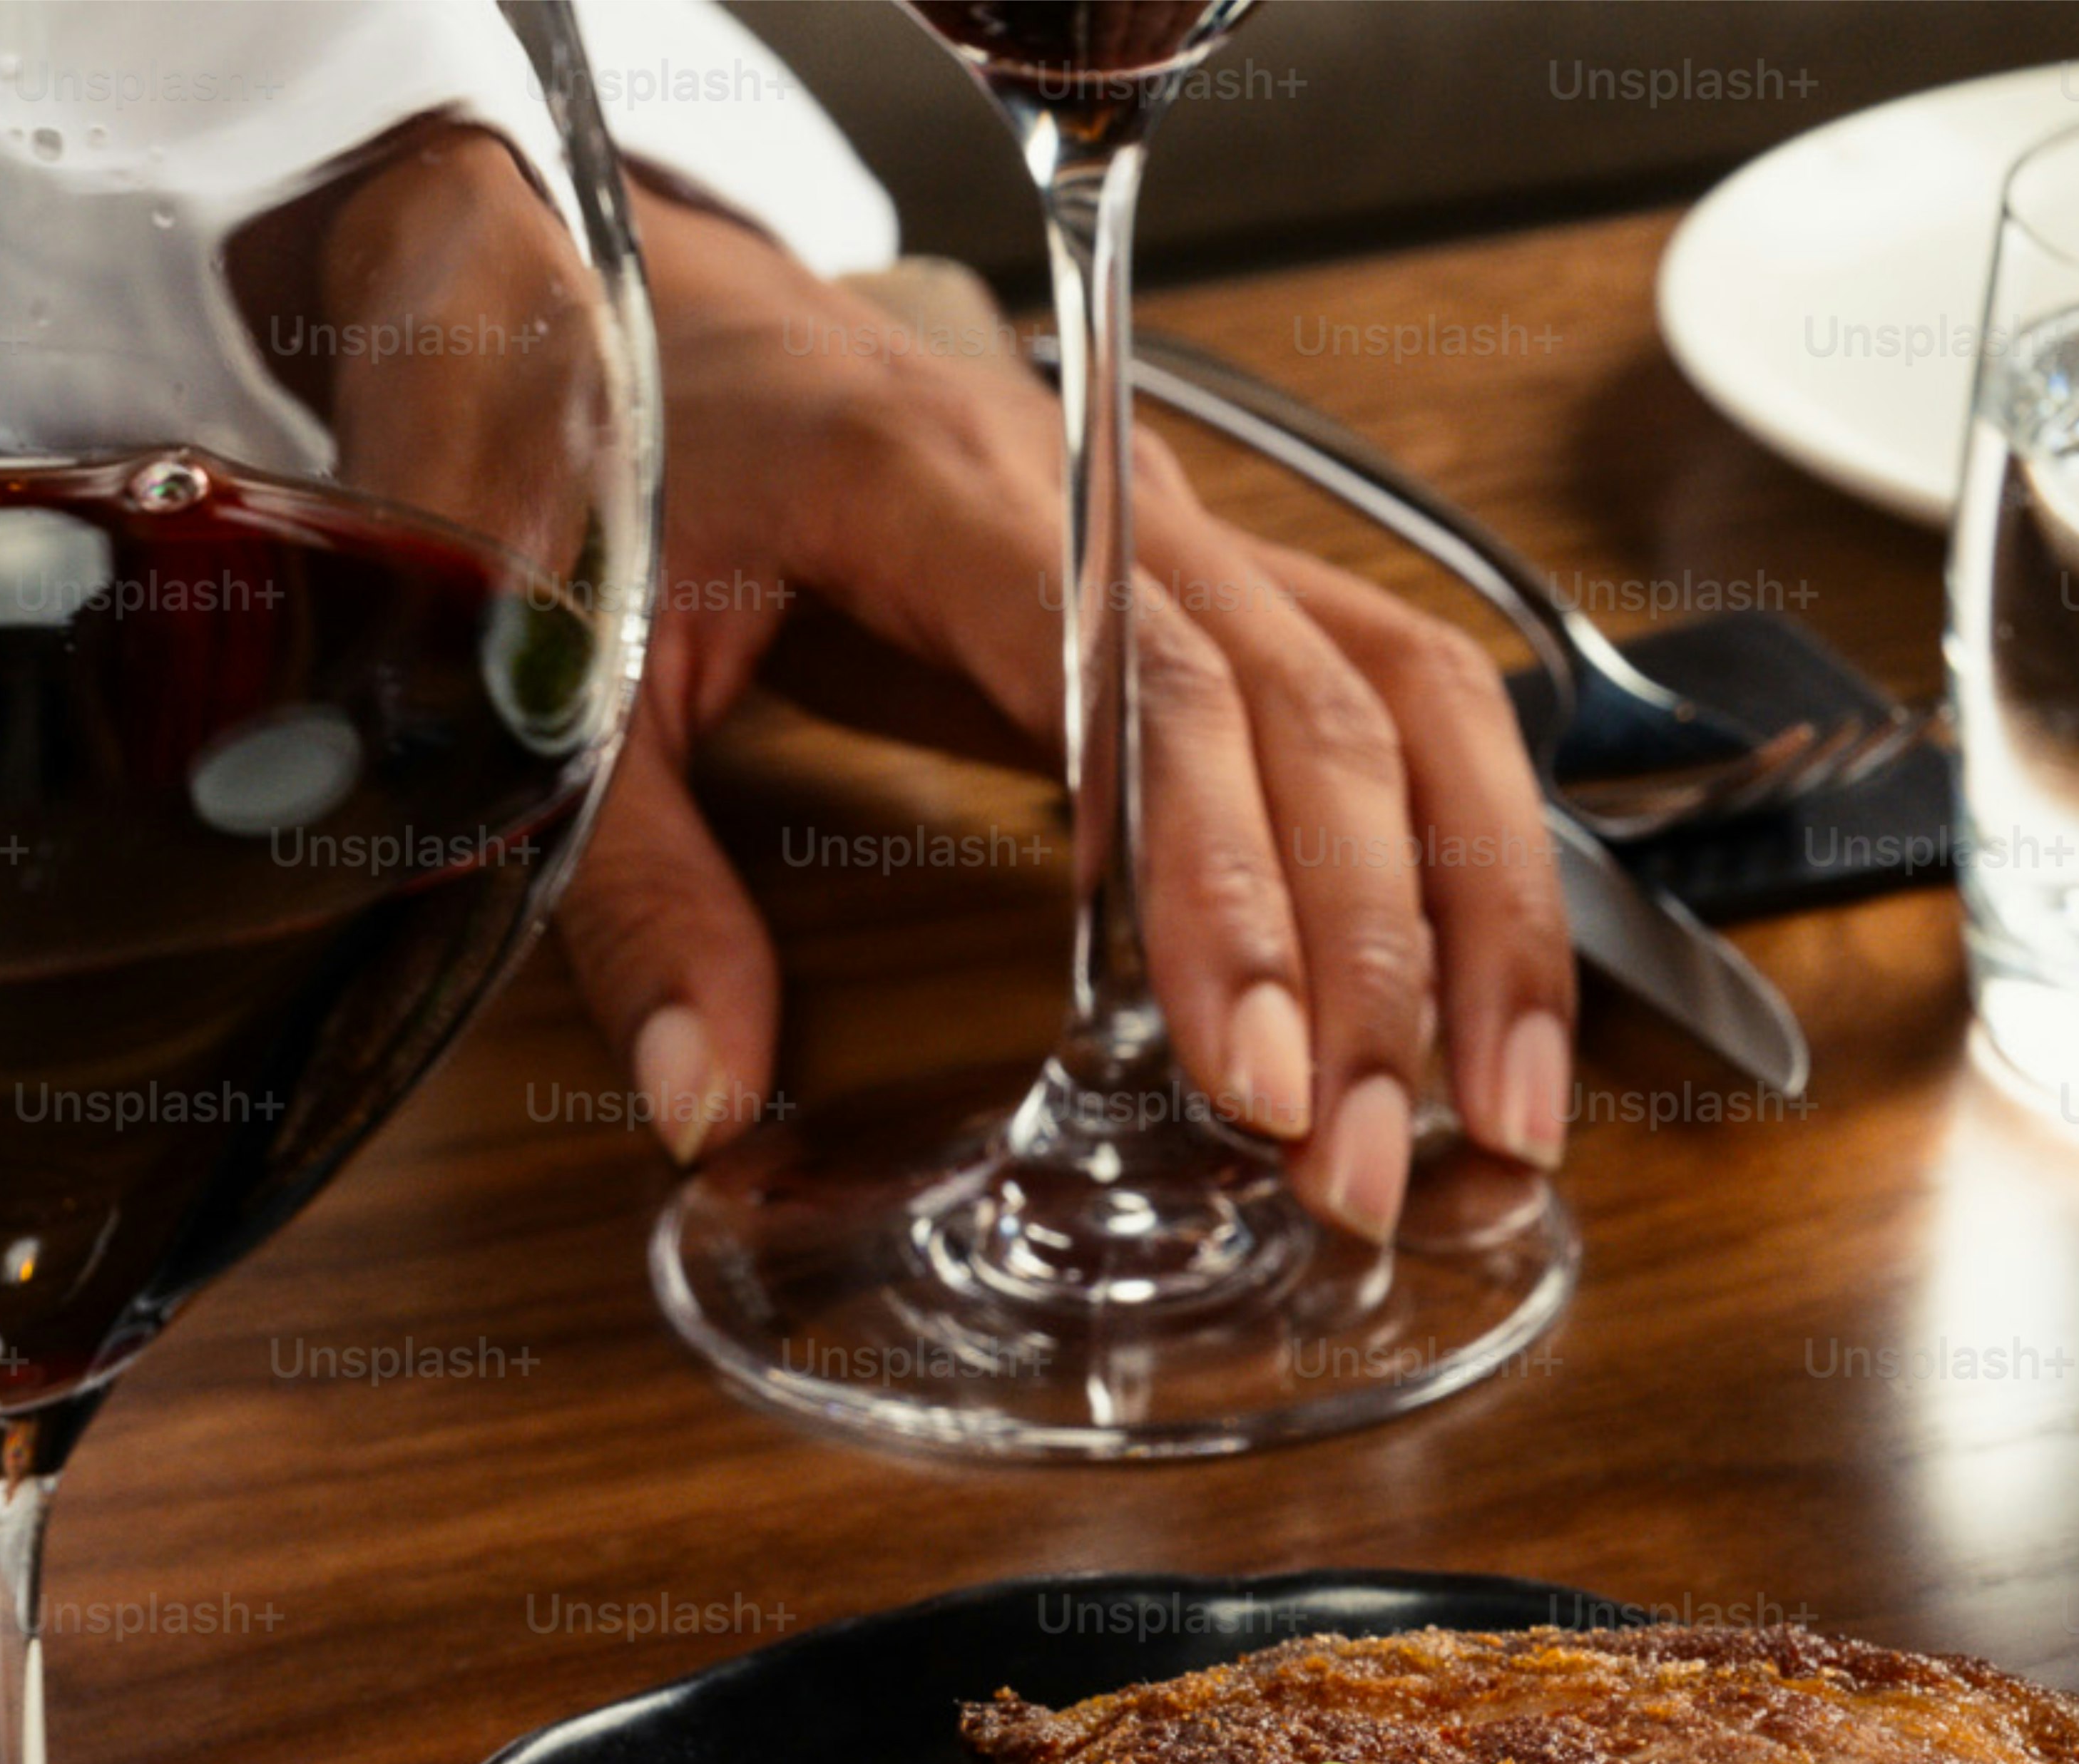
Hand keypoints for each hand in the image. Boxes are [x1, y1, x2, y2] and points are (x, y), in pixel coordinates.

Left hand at [556, 201, 1574, 1233]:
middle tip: (1365, 1164)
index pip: (1155, 686)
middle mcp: (1111, 495)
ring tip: (1503, 1112)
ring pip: (1412, 699)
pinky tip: (1488, 997)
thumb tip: (710, 1098)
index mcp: (944, 486)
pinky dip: (1468, 848)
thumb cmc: (618, 438)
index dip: (1231, 885)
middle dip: (1376, 957)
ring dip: (1480, 910)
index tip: (1261, 1071)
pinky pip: (1396, 697)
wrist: (646, 283)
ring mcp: (1188, 530)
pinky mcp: (1217, 584)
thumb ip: (640, 890)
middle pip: (1321, 713)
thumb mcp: (575, 667)